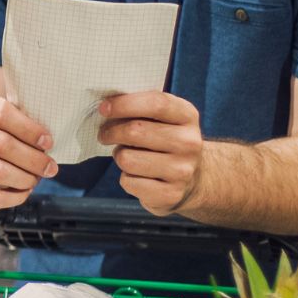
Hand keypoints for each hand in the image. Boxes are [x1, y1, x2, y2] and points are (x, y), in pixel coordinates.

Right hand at [0, 94, 58, 213]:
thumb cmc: (0, 137)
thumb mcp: (11, 122)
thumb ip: (27, 125)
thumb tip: (49, 143)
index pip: (2, 113)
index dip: (29, 129)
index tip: (48, 142)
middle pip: (0, 144)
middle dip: (32, 159)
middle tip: (50, 168)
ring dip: (22, 178)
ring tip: (35, 181)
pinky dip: (11, 197)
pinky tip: (23, 193)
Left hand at [99, 91, 204, 216]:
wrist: (193, 179)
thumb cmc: (166, 141)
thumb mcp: (163, 119)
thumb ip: (141, 108)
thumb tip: (106, 107)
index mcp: (187, 116)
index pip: (156, 103)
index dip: (124, 104)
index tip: (103, 108)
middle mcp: (189, 143)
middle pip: (135, 131)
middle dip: (111, 132)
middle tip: (104, 134)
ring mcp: (182, 171)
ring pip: (127, 159)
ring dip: (119, 156)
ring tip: (126, 155)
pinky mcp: (170, 194)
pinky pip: (129, 182)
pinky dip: (126, 178)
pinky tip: (137, 175)